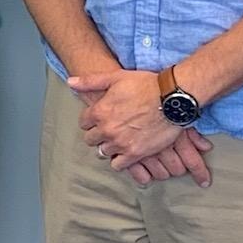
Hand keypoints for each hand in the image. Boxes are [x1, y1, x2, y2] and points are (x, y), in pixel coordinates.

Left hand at [69, 69, 211, 184]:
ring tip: (118, 140)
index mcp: (99, 111)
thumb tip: (70, 82)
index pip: (83, 123)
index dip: (91, 120)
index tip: (100, 118)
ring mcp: (120, 143)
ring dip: (108, 147)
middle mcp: (107, 129)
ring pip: (103, 153)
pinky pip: (118, 165)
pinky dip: (120, 160)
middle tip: (109, 129)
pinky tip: (126, 152)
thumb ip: (90, 82)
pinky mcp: (135, 154)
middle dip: (98, 134)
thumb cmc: (145, 85)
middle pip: (91, 140)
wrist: (172, 98)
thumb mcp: (116, 77)